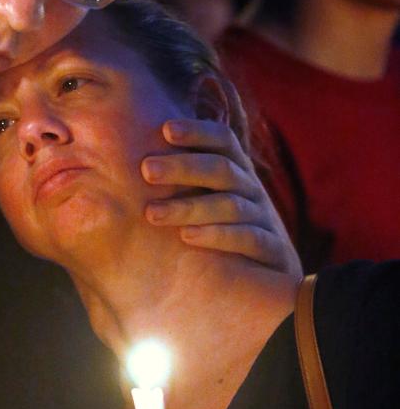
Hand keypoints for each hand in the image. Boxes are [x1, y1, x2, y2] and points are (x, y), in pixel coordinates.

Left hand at [142, 119, 300, 282]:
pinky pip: (249, 239)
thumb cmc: (219, 232)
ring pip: (230, 205)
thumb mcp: (205, 200)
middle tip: (146, 169)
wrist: (269, 279)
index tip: (165, 129)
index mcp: (236, 171)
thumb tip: (134, 162)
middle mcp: (251, 190)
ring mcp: (264, 219)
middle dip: (183, 167)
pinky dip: (218, 235)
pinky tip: (187, 236)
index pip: (223, 140)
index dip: (198, 132)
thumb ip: (177, 180)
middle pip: (222, 169)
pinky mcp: (273, 251)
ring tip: (152, 213)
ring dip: (190, 207)